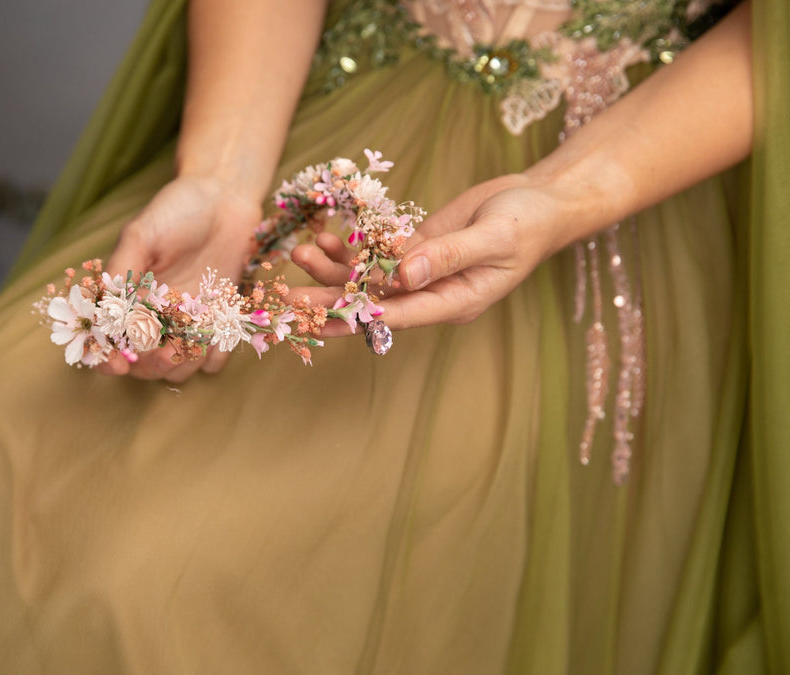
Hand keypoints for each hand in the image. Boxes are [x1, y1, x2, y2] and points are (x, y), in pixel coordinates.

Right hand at [98, 175, 261, 380]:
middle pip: (145, 365)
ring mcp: (187, 323)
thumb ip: (121, 272)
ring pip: (179, 369)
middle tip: (167, 351)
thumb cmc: (177, 211)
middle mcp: (155, 317)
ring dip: (184, 364)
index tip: (120, 363)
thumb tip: (107, 314)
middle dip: (152, 365)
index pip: (110, 342)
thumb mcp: (141, 235)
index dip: (110, 359)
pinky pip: (215, 360)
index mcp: (128, 300)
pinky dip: (216, 356)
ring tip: (194, 341)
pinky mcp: (218, 321)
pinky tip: (219, 333)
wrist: (224, 196)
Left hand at [291, 173, 571, 334]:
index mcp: (455, 301)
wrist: (539, 202)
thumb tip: (406, 275)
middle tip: (288, 299)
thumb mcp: (494, 236)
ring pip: (369, 279)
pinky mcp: (414, 251)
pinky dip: (351, 248)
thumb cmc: (527, 222)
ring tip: (299, 253)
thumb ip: (450, 255)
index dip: (359, 316)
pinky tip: (322, 239)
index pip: (399, 315)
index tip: (322, 318)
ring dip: (334, 269)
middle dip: (331, 300)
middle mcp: (432, 294)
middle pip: (374, 303)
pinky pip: (376, 255)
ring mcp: (421, 274)